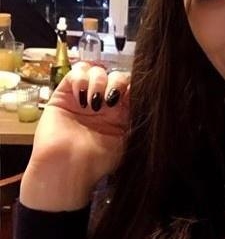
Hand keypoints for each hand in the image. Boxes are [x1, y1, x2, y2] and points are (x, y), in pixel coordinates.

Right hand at [20, 62, 129, 210]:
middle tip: (111, 102)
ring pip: (96, 70)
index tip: (130, 96)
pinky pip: (75, 73)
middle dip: (116, 83)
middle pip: (114, 75)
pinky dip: (80, 80)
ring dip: (98, 82)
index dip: (132, 86)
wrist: (69, 168)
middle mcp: (102, 102)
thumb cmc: (98, 160)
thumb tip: (146, 95)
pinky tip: (82, 98)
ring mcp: (83, 97)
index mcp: (120, 112)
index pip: (129, 86)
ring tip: (94, 105)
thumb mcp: (125, 138)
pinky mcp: (63, 94)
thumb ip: (136, 115)